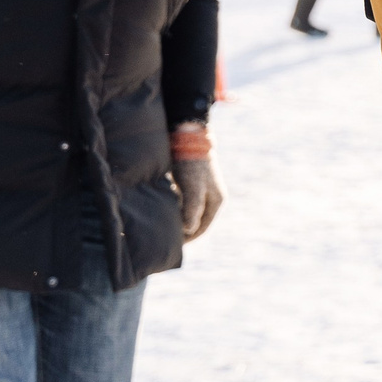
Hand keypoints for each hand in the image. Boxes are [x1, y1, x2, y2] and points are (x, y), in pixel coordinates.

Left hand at [169, 121, 223, 241]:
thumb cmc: (192, 164)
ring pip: (190, 212)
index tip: (172, 244)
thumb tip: (188, 229)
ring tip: (164, 223)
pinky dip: (177, 208)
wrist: (189, 137)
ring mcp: (204, 190)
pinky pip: (185, 202)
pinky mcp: (194, 183)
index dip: (187, 238)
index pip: (201, 229)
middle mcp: (212, 197)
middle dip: (183, 230)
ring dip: (179, 219)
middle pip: (197, 221)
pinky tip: (165, 208)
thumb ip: (192, 210)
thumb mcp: (193, 188)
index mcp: (216, 201)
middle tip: (166, 236)